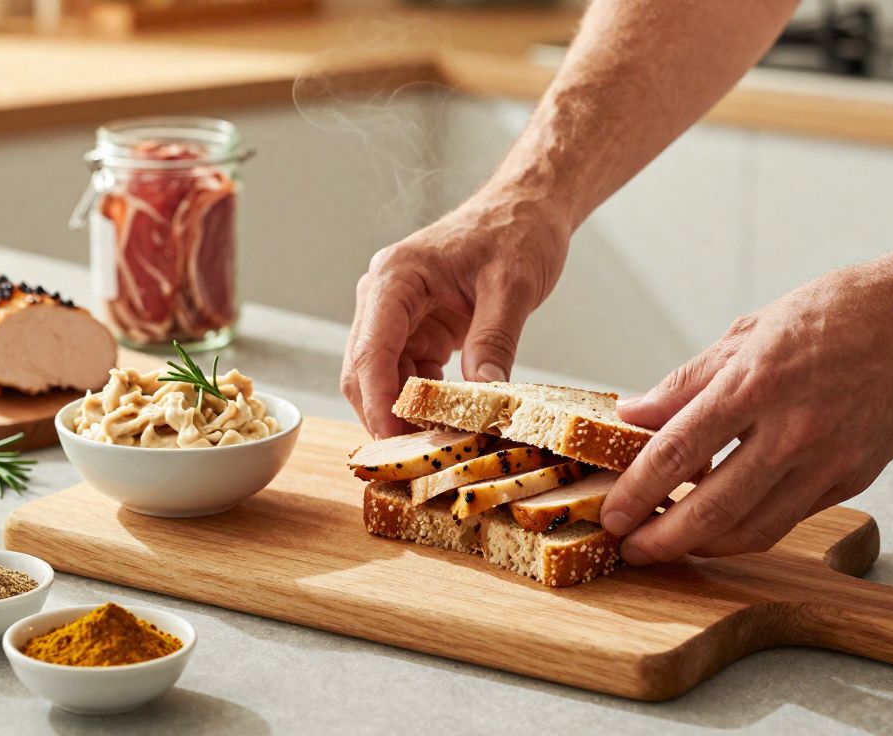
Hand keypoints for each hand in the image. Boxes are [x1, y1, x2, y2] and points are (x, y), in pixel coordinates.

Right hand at [341, 193, 569, 436]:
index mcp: (396, 277)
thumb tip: (485, 399)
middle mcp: (385, 297)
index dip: (378, 403)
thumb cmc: (518, 230)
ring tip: (438, 447)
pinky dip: (424, 404)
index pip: (370, 351)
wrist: (528, 206)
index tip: (396, 445)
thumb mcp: (513, 286)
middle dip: (384, 417)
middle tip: (415, 461)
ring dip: (405, 415)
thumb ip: (494, 341)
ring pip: (383, 379)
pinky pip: (409, 376)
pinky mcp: (418, 329)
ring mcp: (398, 315)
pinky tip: (449, 426)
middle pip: (364, 371)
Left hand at [603, 251, 892, 563]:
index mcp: (756, 384)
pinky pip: (789, 518)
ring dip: (702, 546)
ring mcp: (829, 460)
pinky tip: (720, 526)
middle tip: (628, 547)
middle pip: (712, 509)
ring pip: (753, 530)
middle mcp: (793, 430)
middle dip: (660, 538)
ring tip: (668, 544)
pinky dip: (748, 530)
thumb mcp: (747, 331)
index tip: (611, 512)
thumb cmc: (833, 313)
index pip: (677, 451)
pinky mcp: (855, 478)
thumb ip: (686, 382)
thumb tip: (632, 414)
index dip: (636, 490)